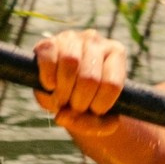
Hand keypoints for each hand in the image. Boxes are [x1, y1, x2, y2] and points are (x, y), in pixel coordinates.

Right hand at [33, 28, 132, 142]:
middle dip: (79, 102)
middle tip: (74, 108)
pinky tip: (50, 86)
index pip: (111, 84)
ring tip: (61, 100)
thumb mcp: (99, 118)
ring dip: (63, 92)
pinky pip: (48, 58)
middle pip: (89, 78)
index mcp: (116, 53)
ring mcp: (71, 38)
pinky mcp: (49, 42)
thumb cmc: (90, 101)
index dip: (100, 106)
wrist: (69, 89)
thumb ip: (91, 125)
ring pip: (70, 63)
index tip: (95, 111)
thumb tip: (62, 117)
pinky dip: (47, 78)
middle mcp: (95, 41)